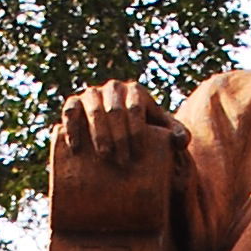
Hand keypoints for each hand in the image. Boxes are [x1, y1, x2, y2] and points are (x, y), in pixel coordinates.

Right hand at [59, 80, 185, 167]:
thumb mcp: (164, 132)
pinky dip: (71, 127)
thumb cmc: (145, 132)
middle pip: (115, 110)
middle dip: (119, 136)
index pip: (135, 108)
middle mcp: (113, 89)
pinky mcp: (75, 103)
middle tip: (122, 162)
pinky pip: (70, 110)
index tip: (138, 155)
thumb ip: (177, 134)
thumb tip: (180, 141)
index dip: (136, 131)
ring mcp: (92, 94)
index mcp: (135, 91)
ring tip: (104, 156)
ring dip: (98, 132)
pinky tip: (75, 147)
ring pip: (93, 109)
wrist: (118, 131)